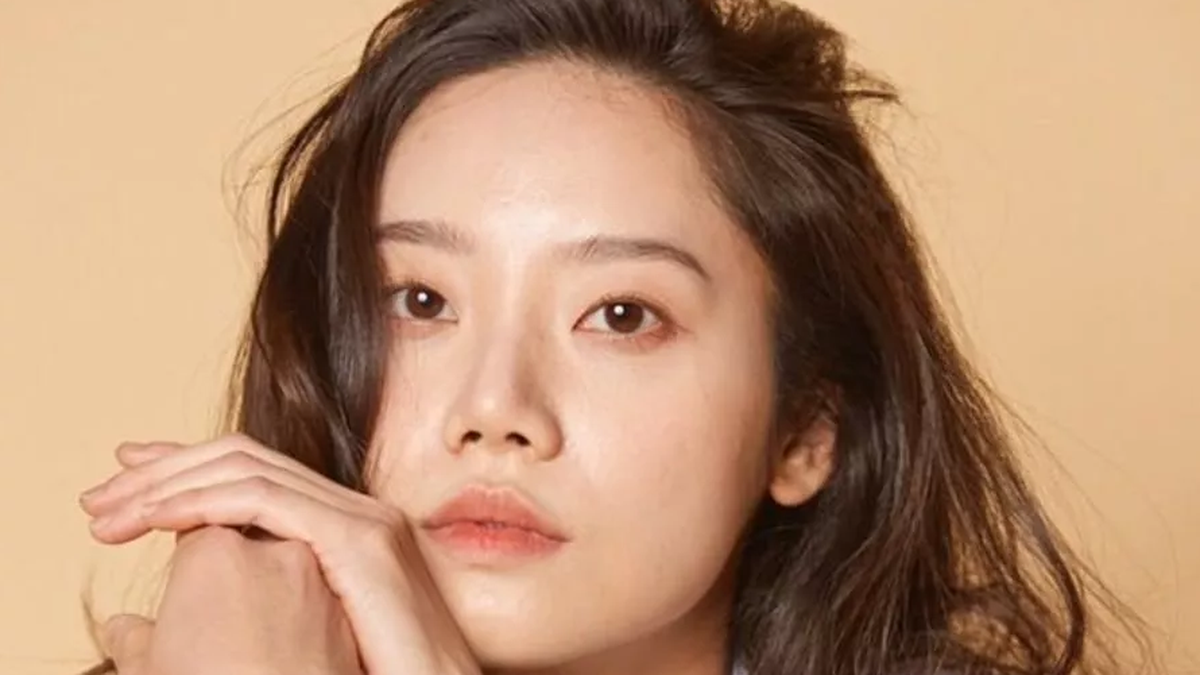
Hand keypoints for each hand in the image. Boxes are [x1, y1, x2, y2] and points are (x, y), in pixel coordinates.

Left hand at [80, 434, 479, 674]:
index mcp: (346, 529)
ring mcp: (360, 521)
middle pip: (243, 458)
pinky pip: (260, 501)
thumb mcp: (316, 632)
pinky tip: (154, 518)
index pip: (256, 473)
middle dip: (161, 472)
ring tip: (107, 515)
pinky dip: (197, 502)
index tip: (131, 483)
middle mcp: (356, 511)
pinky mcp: (356, 540)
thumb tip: (209, 608)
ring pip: (244, 469)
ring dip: (164, 486)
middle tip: (98, 500)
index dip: (187, 469)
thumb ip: (275, 602)